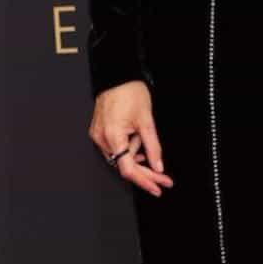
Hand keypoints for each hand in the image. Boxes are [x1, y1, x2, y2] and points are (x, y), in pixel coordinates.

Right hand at [89, 79, 173, 195]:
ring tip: (145, 139)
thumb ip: (153, 146)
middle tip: (163, 179)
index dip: (144, 180)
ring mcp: (98, 136)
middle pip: (125, 166)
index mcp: (113, 136)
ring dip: (137, 157)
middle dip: (146, 173)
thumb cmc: (130, 92)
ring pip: (121, 158)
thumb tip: (158, 165)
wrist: (117, 76)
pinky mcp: (99, 132)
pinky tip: (138, 145)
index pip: (128, 169)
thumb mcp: (147, 121)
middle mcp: (102, 138)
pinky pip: (115, 148)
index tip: (158, 187)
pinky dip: (128, 149)